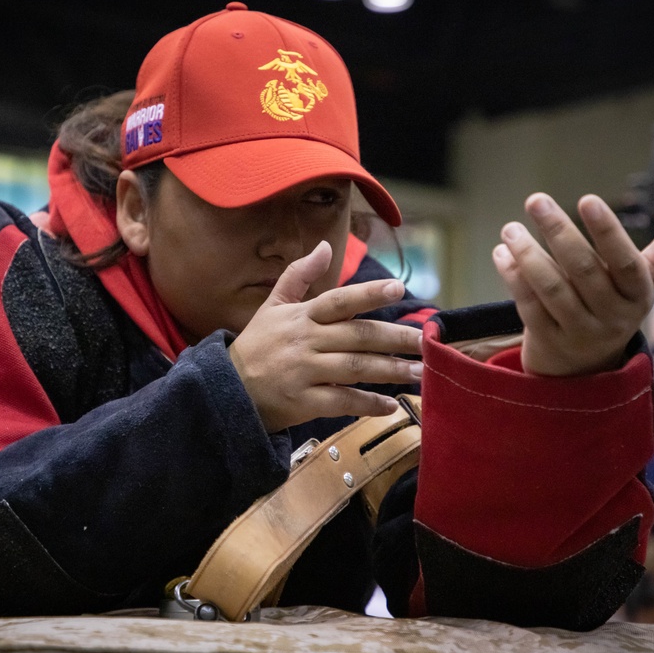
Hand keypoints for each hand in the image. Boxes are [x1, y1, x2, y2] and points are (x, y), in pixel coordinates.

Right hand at [229, 241, 422, 432]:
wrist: (227, 390)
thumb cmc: (257, 346)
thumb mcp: (272, 306)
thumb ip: (299, 275)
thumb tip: (325, 246)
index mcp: (301, 316)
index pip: (339, 300)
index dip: (369, 293)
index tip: (399, 288)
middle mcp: (306, 341)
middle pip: (358, 336)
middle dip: (395, 338)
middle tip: (426, 341)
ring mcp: (305, 372)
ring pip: (356, 369)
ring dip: (391, 371)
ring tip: (419, 373)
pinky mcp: (304, 402)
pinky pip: (342, 402)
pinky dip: (368, 404)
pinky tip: (390, 405)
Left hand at [491, 193, 653, 375]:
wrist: (585, 368)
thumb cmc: (613, 308)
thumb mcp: (642, 283)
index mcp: (638, 296)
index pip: (625, 262)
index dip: (607, 231)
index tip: (587, 199)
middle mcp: (612, 317)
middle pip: (583, 270)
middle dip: (558, 231)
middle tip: (537, 201)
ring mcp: (579, 332)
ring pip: (551, 289)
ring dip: (528, 255)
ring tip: (511, 229)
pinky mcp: (548, 342)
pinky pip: (528, 305)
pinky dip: (514, 277)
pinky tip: (503, 254)